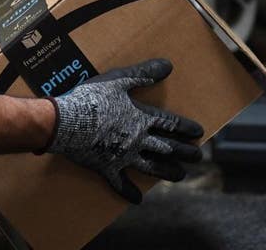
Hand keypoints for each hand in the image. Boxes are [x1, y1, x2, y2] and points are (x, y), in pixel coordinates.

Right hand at [45, 59, 203, 203]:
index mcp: (141, 118)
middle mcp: (137, 140)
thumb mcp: (119, 80)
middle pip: (167, 148)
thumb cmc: (92, 98)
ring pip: (151, 167)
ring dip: (167, 172)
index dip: (186, 128)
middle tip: (198, 157)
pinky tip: (138, 199)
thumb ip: (143, 73)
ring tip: (181, 176)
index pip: (170, 123)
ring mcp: (123, 156)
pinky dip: (129, 192)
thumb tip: (168, 65)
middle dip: (185, 153)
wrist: (66, 122)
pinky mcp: (107, 168)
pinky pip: (120, 183)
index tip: (199, 133)